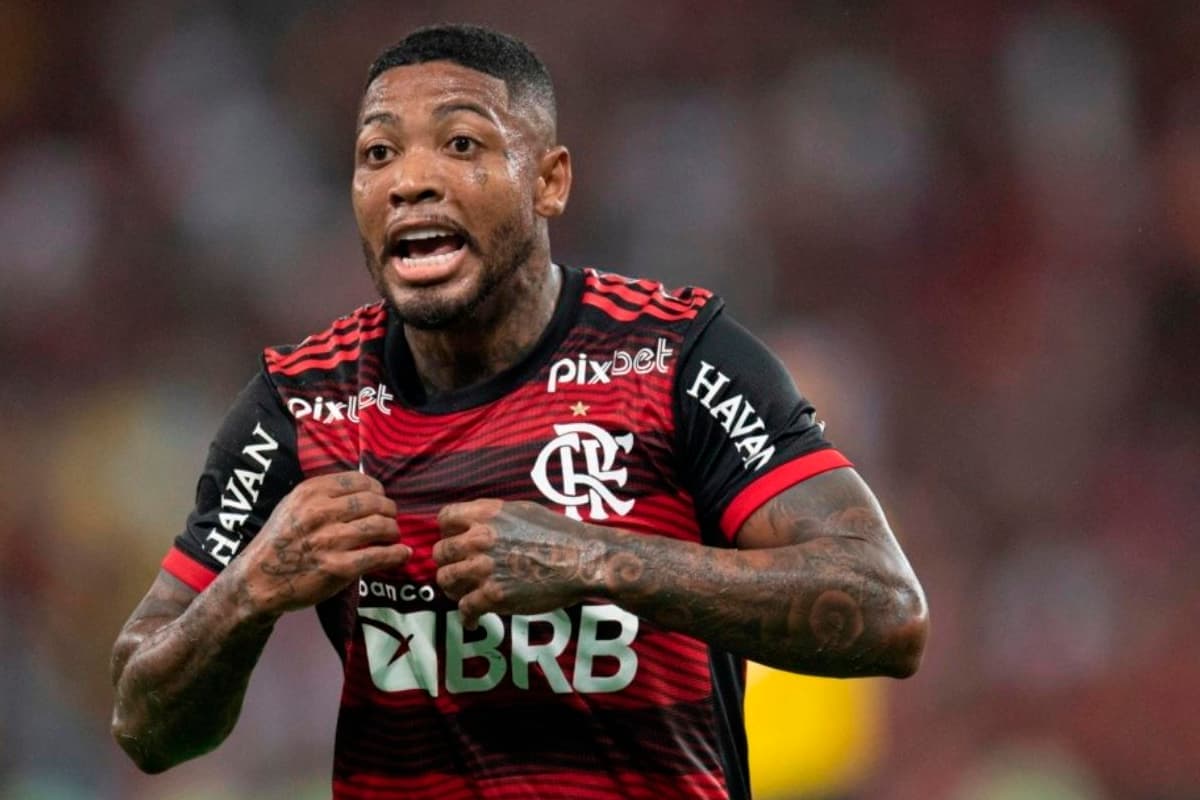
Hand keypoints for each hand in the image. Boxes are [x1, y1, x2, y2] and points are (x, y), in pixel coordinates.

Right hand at [228, 471, 409, 617]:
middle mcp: (320, 512)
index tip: (381, 499)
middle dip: (389, 511)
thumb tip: (365, 487)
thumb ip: (324, 494)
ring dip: (394, 531)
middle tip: (390, 519)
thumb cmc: (279, 542)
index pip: (360, 481)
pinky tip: (401, 554)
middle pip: (375, 502)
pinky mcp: (338, 567)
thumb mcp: (293, 506)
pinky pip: (379, 555)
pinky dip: (396, 554)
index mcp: (310, 493)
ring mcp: (330, 540)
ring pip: (381, 526)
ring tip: (393, 536)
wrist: (257, 581)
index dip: (377, 490)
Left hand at [432, 499, 605, 627]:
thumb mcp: (522, 510)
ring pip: (446, 580)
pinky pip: (465, 608)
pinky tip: (473, 621)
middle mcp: (480, 538)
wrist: (582, 561)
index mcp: (486, 514)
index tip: (455, 541)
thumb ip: (492, 516)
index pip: (444, 518)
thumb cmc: (560, 534)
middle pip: (441, 552)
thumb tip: (473, 523)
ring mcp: (485, 568)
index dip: (447, 531)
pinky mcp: (494, 595)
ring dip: (454, 589)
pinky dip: (467, 618)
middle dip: (448, 563)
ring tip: (464, 595)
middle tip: (458, 572)